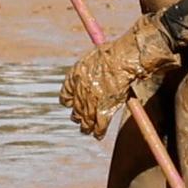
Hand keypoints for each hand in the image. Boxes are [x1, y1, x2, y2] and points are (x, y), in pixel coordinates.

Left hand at [60, 16, 175, 138]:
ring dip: (86, 127)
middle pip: (75, 110)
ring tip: (87, 130)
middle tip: (81, 120)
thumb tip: (95, 65)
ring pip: (85, 121)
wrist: (122, 59)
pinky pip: (99, 126)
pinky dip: (99, 132)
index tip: (72, 103)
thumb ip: (91, 66)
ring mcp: (89, 103)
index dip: (70, 101)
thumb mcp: (95, 56)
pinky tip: (98, 135)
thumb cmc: (113, 52)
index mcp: (74, 78)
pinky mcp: (102, 111)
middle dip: (79, 116)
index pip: (66, 96)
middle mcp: (78, 92)